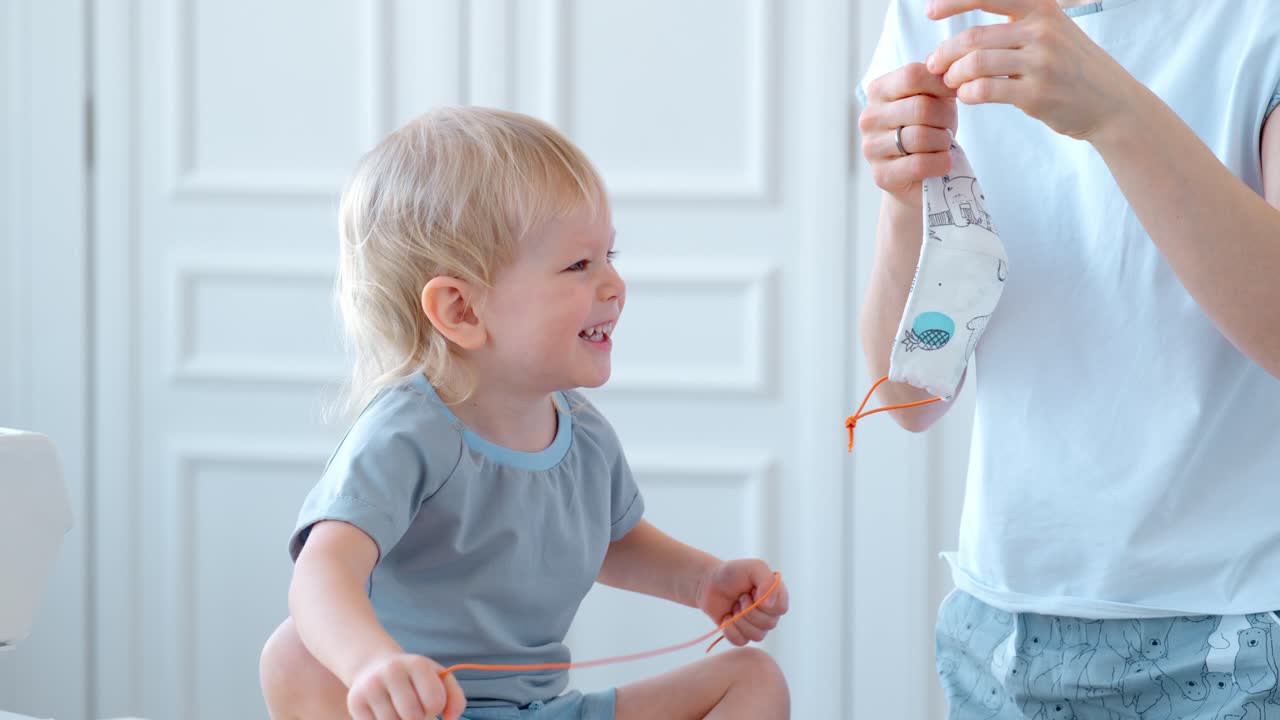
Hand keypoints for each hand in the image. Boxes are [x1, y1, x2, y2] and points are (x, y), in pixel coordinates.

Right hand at [346, 653, 465, 719]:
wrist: (374, 667)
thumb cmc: (415, 679)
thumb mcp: (438, 678)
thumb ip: (455, 699)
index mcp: (417, 664)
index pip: (434, 702)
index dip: (435, 709)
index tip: (429, 703)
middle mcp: (392, 672)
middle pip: (413, 717)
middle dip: (418, 719)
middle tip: (414, 710)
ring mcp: (371, 687)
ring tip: (400, 712)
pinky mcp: (355, 702)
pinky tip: (385, 714)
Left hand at [695, 559, 789, 646]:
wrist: (708, 584)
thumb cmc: (732, 573)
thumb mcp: (752, 567)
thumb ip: (767, 580)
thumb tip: (769, 604)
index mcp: (776, 595)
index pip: (781, 609)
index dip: (766, 604)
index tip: (752, 592)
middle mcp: (770, 612)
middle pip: (769, 624)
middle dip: (749, 610)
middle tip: (740, 597)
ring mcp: (756, 625)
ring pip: (757, 636)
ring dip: (739, 620)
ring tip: (734, 607)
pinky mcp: (742, 635)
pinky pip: (741, 641)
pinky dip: (730, 630)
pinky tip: (726, 617)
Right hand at [859, 63, 958, 208]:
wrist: (917, 174)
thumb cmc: (928, 129)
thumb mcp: (934, 98)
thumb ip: (937, 80)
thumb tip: (947, 65)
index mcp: (879, 91)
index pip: (912, 75)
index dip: (942, 83)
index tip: (954, 95)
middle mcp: (869, 117)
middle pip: (921, 107)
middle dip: (945, 118)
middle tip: (948, 127)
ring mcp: (871, 147)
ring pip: (921, 137)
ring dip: (943, 142)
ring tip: (943, 145)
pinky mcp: (882, 175)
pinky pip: (919, 164)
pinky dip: (941, 163)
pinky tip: (943, 162)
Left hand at [925, 0, 1139, 140]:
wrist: (1112, 103)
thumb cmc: (1072, 68)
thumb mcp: (1053, 30)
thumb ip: (1017, 23)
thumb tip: (966, 30)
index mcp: (1042, 9)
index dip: (953, 0)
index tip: (930, 10)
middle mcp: (1043, 30)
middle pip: (973, 37)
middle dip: (944, 52)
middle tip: (933, 65)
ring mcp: (1041, 62)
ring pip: (975, 63)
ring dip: (953, 75)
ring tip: (950, 83)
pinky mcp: (1037, 94)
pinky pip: (985, 90)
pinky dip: (967, 94)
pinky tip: (967, 96)